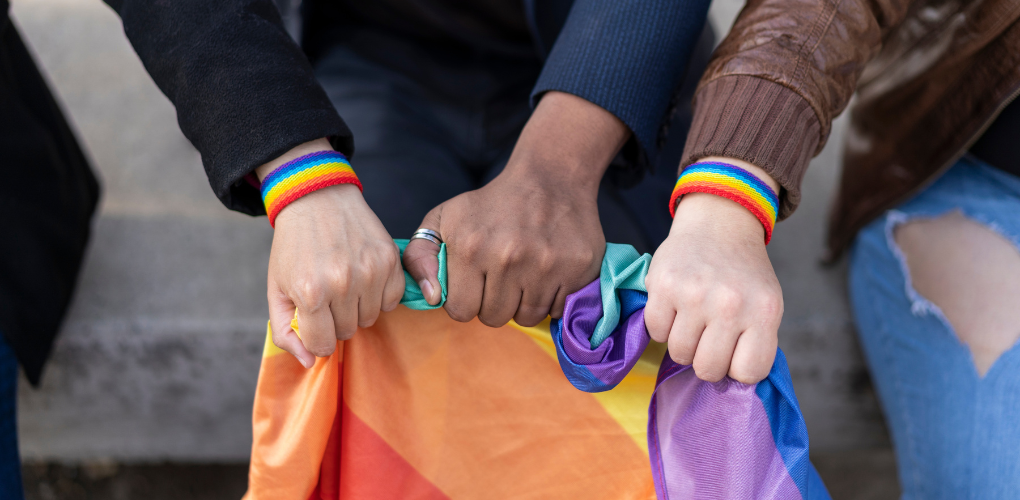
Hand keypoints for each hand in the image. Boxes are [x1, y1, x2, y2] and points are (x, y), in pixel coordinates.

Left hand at [259, 139, 404, 366]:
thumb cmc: (293, 247)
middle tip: (328, 295)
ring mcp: (370, 271)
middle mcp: (343, 284)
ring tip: (345, 283)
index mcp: (311, 293)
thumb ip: (285, 331)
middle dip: (336, 320)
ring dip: (357, 308)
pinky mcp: (389, 260)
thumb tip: (309, 362)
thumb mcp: (276, 288)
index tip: (314, 320)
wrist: (317, 199)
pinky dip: (379, 295)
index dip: (317, 337)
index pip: (323, 346)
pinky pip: (392, 300)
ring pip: (371, 318)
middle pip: (348, 332)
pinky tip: (364, 277)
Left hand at [401, 92, 629, 326]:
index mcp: (471, 247)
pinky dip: (551, 298)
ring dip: (523, 302)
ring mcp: (546, 265)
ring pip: (527, 318)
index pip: (461, 311)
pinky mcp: (577, 269)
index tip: (475, 282)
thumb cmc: (491, 205)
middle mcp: (508, 258)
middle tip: (502, 275)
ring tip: (525, 273)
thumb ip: (419, 256)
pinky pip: (557, 310)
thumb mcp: (444, 218)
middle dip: (494, 302)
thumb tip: (432, 297)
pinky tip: (547, 272)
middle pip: (494, 318)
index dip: (466, 299)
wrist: (551, 178)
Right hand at [644, 158, 782, 383]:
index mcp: (764, 312)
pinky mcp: (663, 285)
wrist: (718, 225)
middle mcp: (730, 305)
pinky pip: (654, 332)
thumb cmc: (743, 274)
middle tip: (709, 337)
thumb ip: (757, 342)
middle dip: (706, 359)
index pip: (749, 373)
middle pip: (708, 370)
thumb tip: (733, 385)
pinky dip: (662, 326)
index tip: (734, 351)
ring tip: (692, 319)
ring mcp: (694, 295)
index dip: (737, 368)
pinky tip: (674, 307)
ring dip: (683, 342)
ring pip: (679, 354)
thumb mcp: (767, 305)